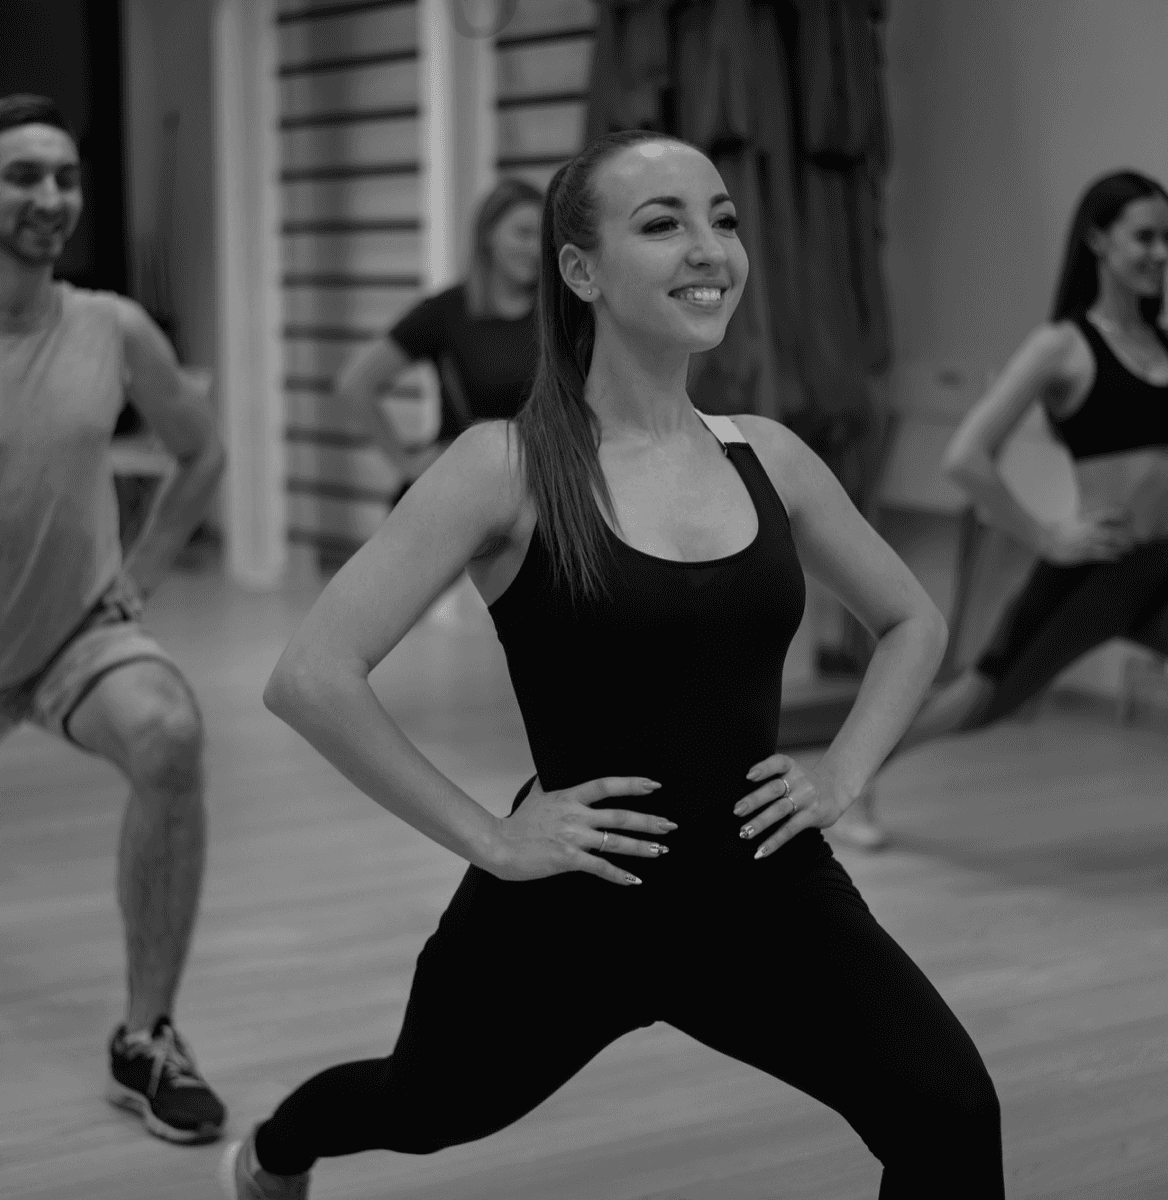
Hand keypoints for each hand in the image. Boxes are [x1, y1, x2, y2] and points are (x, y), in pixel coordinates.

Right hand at [487, 776, 676, 884]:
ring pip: (615, 841)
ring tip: (661, 850)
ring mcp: (573, 838)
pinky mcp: (568, 859)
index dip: (631, 784)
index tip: (653, 785)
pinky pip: (600, 867)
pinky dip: (619, 875)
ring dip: (642, 847)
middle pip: (620, 815)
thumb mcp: (535, 794)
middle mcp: (575, 815)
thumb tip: (551, 768)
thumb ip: (548, 783)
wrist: (499, 846)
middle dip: (648, 820)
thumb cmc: (518, 822)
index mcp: (569, 797)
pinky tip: (634, 879)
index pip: (605, 785)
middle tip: (670, 824)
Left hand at [732, 755, 846, 858]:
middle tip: (737, 811)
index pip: (778, 763)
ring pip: (780, 810)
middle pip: (774, 789)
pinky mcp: (811, 816)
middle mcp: (799, 781)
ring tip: (744, 833)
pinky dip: (774, 841)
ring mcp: (806, 798)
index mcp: (791, 767)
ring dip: (760, 822)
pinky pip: (790, 829)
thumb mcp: (792, 772)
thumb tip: (741, 797)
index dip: (764, 768)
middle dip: (754, 800)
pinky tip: (761, 851)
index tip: (748, 776)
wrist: (835, 790)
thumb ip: (772, 778)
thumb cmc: (803, 782)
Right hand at [1042, 509, 1133, 563]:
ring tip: (1129, 549)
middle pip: (1114, 534)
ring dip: (1122, 548)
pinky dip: (1112, 557)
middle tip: (1133, 539)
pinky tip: (1118, 558)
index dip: (1122, 514)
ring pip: (1110, 547)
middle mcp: (1089, 530)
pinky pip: (1102, 556)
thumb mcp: (1075, 518)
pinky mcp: (1084, 555)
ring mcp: (1087, 543)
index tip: (1129, 516)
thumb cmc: (1061, 529)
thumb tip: (1102, 514)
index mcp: (1088, 518)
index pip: (1110, 513)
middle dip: (1125, 537)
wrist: (1046, 542)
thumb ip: (1089, 516)